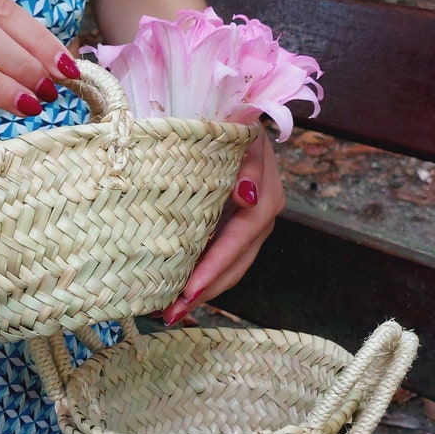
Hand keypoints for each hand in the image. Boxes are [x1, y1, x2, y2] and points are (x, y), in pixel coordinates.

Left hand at [160, 127, 284, 324]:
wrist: (228, 119)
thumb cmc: (225, 122)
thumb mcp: (240, 133)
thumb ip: (247, 162)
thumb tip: (246, 196)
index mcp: (265, 191)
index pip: (242, 235)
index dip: (217, 264)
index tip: (190, 288)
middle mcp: (262, 213)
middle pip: (236, 263)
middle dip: (205, 291)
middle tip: (171, 313)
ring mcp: (251, 227)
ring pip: (231, 270)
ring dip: (201, 294)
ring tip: (168, 314)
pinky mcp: (236, 233)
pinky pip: (222, 263)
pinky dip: (201, 281)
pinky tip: (176, 297)